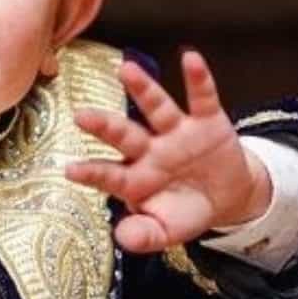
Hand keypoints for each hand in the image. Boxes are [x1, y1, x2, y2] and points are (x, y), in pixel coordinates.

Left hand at [64, 50, 271, 253]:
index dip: (92, 173)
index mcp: (136, 179)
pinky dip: (198, 79)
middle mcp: (150, 150)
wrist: (228, 196)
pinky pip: (202, 97)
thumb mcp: (168, 230)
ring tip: (127, 70)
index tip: (70, 170)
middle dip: (104, 126)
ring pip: (156, 108)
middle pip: (124, 135)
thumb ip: (145, 236)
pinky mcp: (207, 121)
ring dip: (143, 88)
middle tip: (81, 114)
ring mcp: (177, 132)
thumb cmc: (185, 210)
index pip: (109, 175)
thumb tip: (123, 239)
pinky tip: (191, 59)